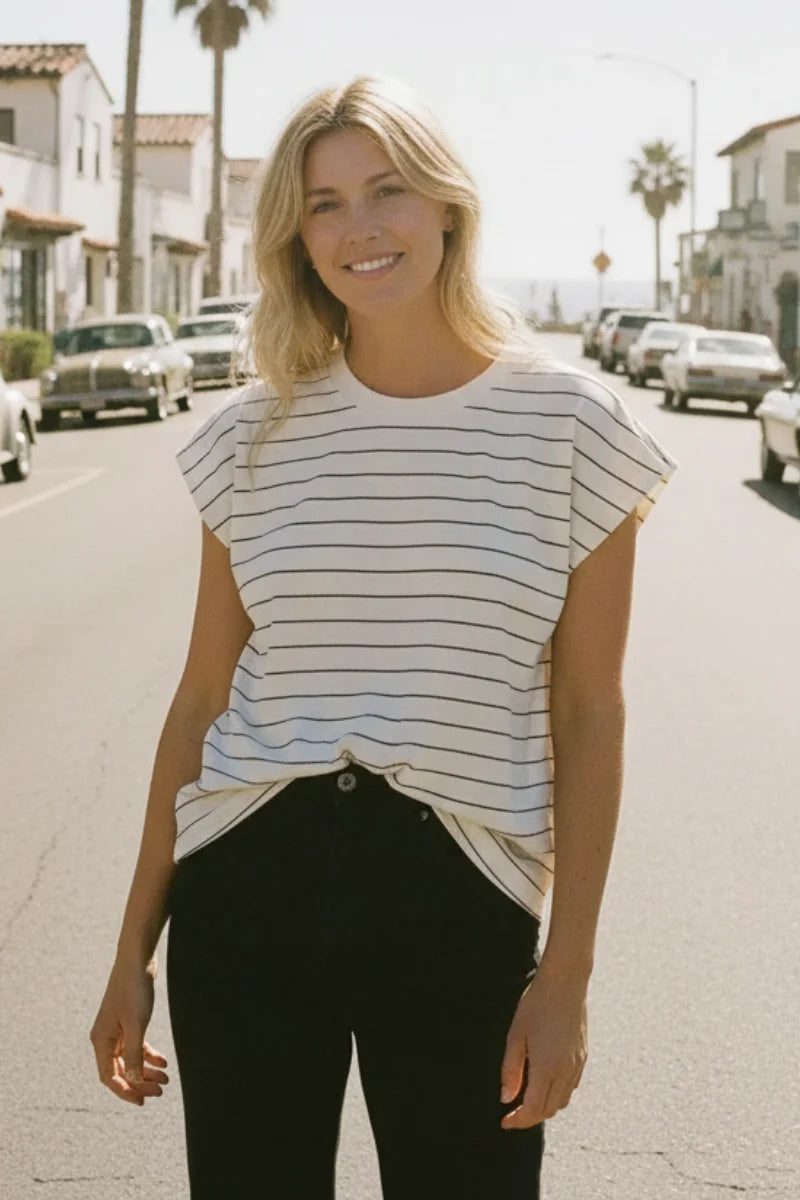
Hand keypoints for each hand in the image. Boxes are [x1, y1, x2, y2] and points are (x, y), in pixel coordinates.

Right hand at [90, 957, 169, 1106]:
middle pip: (120, 1070)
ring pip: (130, 1059)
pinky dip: (149, 1055)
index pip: (109, 1077)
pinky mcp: (129, 1021)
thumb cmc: (134, 990)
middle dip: (139, 1083)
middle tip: (160, 1091)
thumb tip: (133, 1081)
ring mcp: (117, 1029)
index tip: (142, 1102)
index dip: (124, 1091)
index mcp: (101, 1040)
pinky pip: (137, 1046)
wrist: (137, 959)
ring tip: (165, 1080)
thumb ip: (134, 1054)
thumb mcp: (136, 1025)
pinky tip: (164, 1062)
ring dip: (146, 1071)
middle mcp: (105, 1037)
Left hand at [499, 963, 587, 1128]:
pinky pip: (571, 1087)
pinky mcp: (583, 1056)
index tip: (504, 1121)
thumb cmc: (536, 1005)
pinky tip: (545, 1084)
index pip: (533, 1109)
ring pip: (562, 1101)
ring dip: (544, 1108)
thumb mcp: (516, 1035)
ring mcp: (577, 1064)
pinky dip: (557, 1095)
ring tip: (526, 1100)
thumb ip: (511, 1069)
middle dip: (530, 1118)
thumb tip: (506, 1098)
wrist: (566, 983)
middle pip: (549, 1110)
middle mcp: (565, 1071)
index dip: (518, 1120)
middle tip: (512, 1114)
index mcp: (547, 1067)